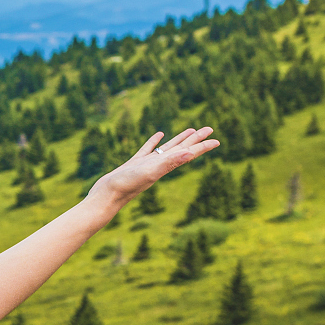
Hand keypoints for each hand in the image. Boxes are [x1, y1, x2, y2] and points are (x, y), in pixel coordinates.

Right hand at [92, 126, 220, 206]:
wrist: (107, 196)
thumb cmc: (127, 185)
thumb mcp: (150, 172)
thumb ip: (169, 162)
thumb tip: (190, 154)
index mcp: (165, 166)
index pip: (188, 153)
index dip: (203, 146)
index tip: (217, 140)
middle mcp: (159, 165)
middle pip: (182, 148)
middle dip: (196, 139)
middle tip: (209, 128)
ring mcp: (147, 164)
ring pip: (168, 148)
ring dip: (179, 139)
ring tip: (190, 130)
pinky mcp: (135, 163)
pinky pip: (148, 149)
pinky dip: (155, 141)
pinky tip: (159, 135)